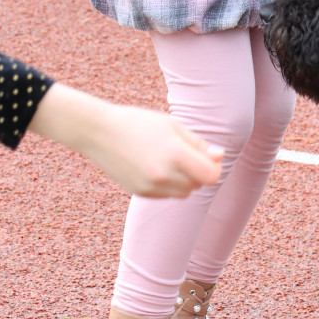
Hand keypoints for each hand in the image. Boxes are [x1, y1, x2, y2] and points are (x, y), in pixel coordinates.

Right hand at [29, 85, 224, 197]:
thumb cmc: (139, 123)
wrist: (98, 132)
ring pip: (184, 193)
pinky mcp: (140, 192)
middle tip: (182, 154)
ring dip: (184, 181)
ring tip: (167, 160)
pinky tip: (153, 167)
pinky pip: (166, 195)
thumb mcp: (172, 126)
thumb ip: (198, 144)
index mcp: (175, 154)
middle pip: (198, 185)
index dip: (213, 167)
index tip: (206, 158)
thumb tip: (219, 158)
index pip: (211, 175)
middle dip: (197, 173)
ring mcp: (151, 186)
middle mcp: (164, 174)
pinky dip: (167, 185)